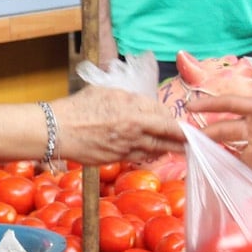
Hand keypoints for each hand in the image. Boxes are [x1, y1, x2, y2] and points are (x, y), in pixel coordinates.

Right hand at [53, 87, 185, 164]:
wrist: (56, 130)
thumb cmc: (78, 107)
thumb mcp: (107, 92)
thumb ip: (130, 99)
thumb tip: (145, 105)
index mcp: (134, 111)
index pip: (166, 118)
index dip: (176, 121)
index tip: (184, 123)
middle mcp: (134, 131)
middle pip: (167, 138)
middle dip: (183, 140)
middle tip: (195, 141)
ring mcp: (126, 147)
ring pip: (155, 150)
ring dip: (169, 149)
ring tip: (180, 149)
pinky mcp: (116, 159)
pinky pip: (138, 156)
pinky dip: (148, 154)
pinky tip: (153, 152)